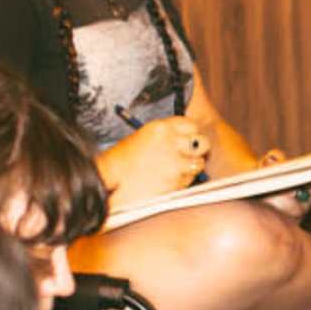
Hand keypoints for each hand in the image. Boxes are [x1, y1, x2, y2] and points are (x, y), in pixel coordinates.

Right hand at [97, 116, 215, 209]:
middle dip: (197, 150)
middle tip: (188, 157)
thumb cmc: (120, 164)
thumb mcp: (142, 139)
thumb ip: (165, 138)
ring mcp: (176, 163)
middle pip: (202, 142)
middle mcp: (171, 142)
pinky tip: (166, 183)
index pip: (190, 125)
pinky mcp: (177, 182)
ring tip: (172, 173)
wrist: (108, 184)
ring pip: (199, 163)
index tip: (186, 141)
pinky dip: (183, 183)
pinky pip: (190, 181)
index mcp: (160, 128)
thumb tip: (186, 142)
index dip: (190, 134)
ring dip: (190, 169)